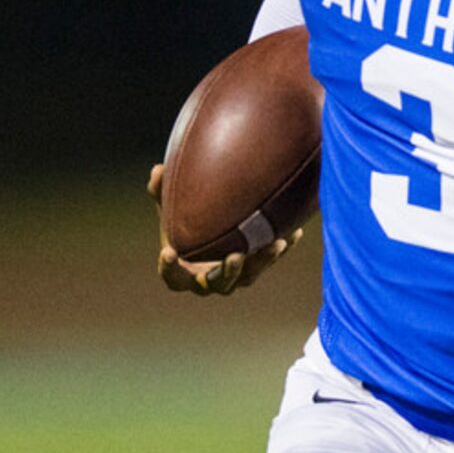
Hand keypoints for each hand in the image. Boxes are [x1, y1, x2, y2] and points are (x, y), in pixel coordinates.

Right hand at [148, 163, 302, 296]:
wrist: (207, 236)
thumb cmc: (182, 225)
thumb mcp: (170, 210)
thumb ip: (161, 193)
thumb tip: (158, 168)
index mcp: (183, 273)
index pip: (172, 279)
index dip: (169, 269)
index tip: (169, 252)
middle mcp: (209, 281)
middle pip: (219, 284)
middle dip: (228, 272)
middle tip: (236, 256)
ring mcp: (233, 279)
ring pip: (248, 277)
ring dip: (262, 262)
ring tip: (277, 243)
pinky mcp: (253, 269)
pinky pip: (268, 261)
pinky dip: (281, 248)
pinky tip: (295, 231)